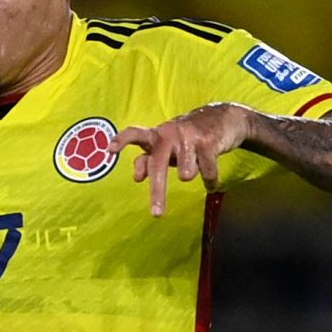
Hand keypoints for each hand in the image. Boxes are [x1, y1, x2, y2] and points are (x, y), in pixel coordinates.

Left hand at [112, 103, 252, 216]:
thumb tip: (137, 177)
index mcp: (155, 136)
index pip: (135, 134)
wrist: (222, 117)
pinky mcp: (208, 142)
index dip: (122, 140)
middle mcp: (169, 134)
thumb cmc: (184, 138)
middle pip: (158, 165)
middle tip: (156, 214)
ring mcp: (189, 137)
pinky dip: (210, 180)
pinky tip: (211, 182)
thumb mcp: (163, 148)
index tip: (110, 150)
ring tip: (193, 168)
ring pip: (187, 173)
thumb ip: (147, 161)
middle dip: (158, 191)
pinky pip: (207, 173)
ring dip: (190, 174)